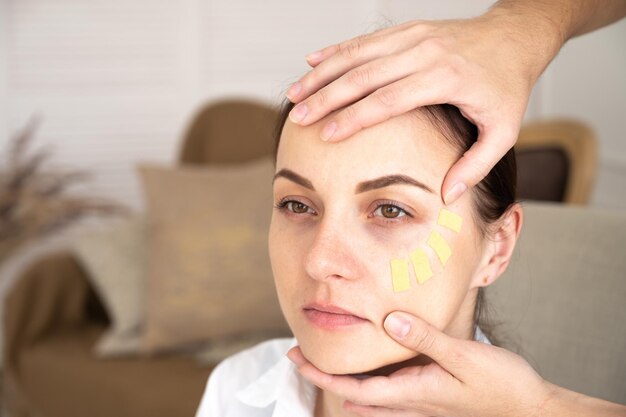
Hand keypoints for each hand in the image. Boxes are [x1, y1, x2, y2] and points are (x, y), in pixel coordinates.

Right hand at [285, 12, 561, 203]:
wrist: (514, 38)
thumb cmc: (507, 88)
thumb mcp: (504, 131)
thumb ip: (476, 165)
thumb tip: (448, 196)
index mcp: (445, 78)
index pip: (389, 99)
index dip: (354, 117)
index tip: (326, 135)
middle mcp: (425, 51)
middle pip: (365, 74)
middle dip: (326, 96)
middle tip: (299, 117)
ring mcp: (414, 36)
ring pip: (358, 54)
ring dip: (322, 73)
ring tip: (294, 94)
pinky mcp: (407, 30)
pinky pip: (365, 40)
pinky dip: (336, 51)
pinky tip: (311, 62)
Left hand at [287, 312, 551, 416]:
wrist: (529, 409)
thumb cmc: (500, 384)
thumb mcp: (463, 356)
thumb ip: (424, 339)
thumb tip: (388, 322)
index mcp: (412, 391)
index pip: (354, 387)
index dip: (322, 373)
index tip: (296, 357)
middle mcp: (410, 402)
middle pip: (355, 395)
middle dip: (325, 377)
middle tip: (300, 355)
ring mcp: (420, 403)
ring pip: (370, 398)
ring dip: (344, 381)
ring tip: (326, 361)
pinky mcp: (430, 398)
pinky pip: (388, 396)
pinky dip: (368, 383)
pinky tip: (370, 370)